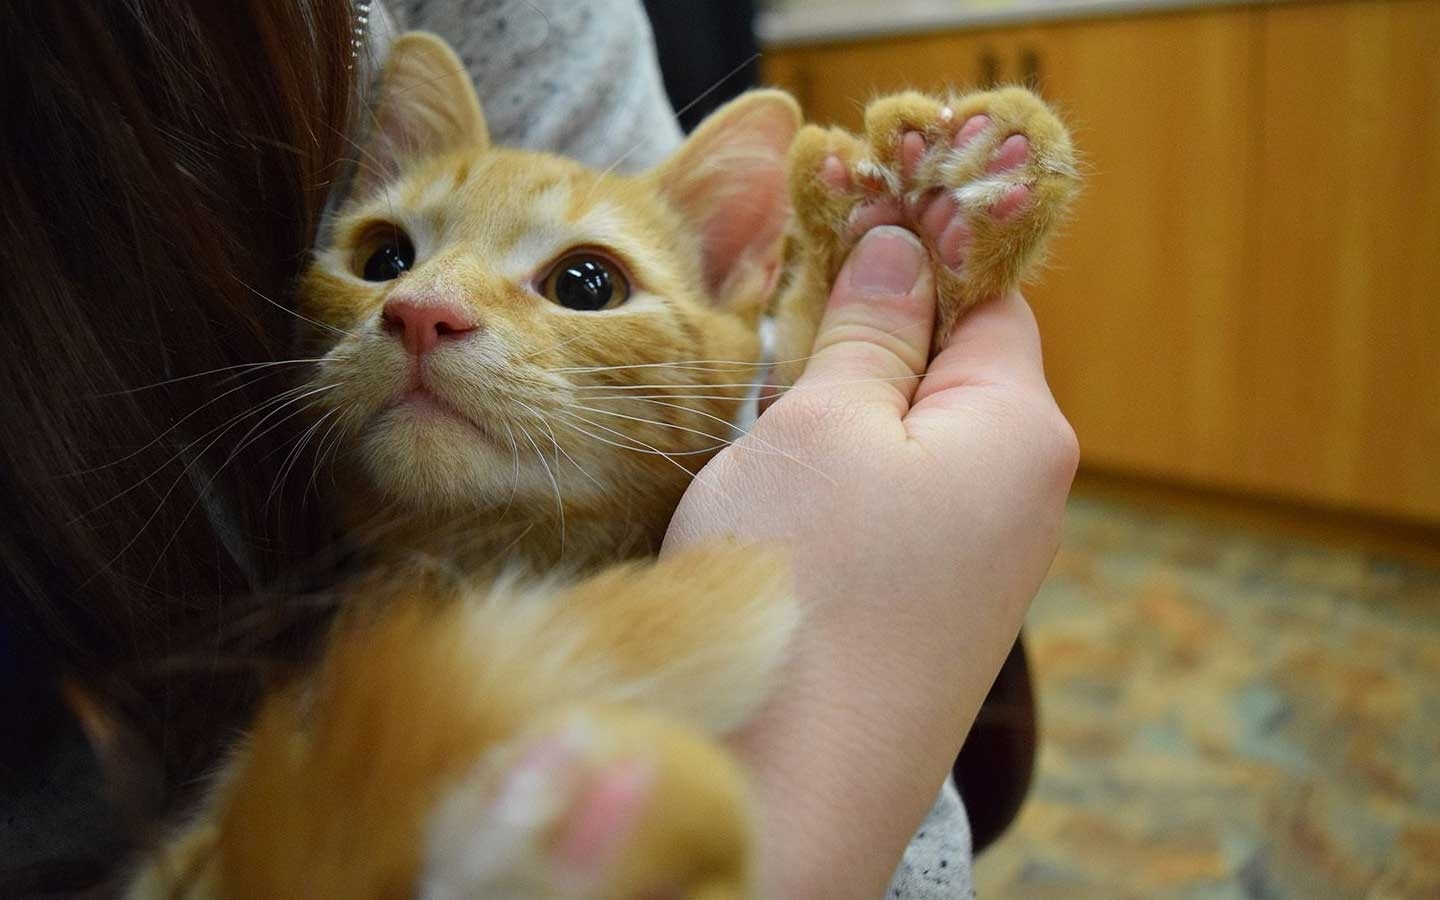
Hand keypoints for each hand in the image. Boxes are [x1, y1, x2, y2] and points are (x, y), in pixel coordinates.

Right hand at [663, 225, 1077, 898]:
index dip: (916, 254)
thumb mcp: (824, 424)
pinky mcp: (929, 620)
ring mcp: (980, 571)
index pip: (989, 298)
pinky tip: (783, 511)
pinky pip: (895, 517)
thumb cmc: (803, 584)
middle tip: (778, 337)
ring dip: (844, 423)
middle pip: (953, 373)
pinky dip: (842, 491)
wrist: (787, 789)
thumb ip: (870, 329)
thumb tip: (901, 246)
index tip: (836, 228)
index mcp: (1021, 431)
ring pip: (914, 448)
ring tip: (768, 432)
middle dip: (869, 343)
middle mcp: (1024, 501)